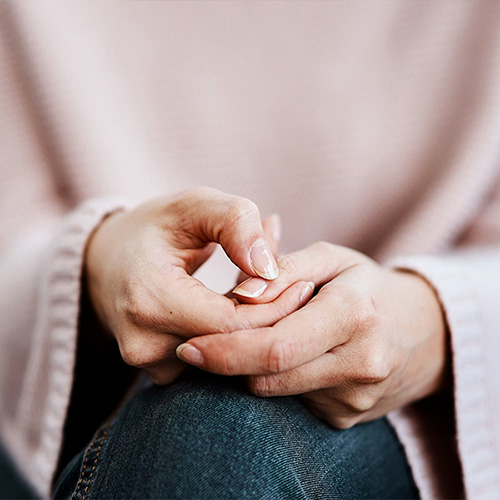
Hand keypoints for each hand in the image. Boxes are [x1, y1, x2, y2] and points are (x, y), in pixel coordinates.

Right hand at [85, 187, 313, 384]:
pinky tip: (238, 310)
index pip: (234, 323)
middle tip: (296, 290)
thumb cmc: (153, 228)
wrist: (104, 262)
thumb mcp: (194, 206)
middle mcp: (145, 343)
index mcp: (150, 299)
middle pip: (234, 346)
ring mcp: (149, 364)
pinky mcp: (158, 372)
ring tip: (263, 293)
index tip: (303, 284)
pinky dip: (232, 338)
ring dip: (252, 329)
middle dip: (270, 319)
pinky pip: (211, 362)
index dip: (276, 307)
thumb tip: (271, 269)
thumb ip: (235, 224)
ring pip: (226, 359)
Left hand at [176, 241, 449, 427]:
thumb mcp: (331, 259)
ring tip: (261, 339)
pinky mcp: (347, 417)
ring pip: (276, 391)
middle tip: (197, 349)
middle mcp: (360, 363)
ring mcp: (355, 398)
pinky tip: (292, 357)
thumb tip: (240, 294)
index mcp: (354, 314)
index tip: (188, 348)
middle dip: (227, 364)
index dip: (224, 351)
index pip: (275, 347)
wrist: (422, 332)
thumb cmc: (366, 286)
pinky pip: (293, 402)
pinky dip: (279, 380)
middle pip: (269, 377)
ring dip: (254, 369)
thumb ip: (285, 268)